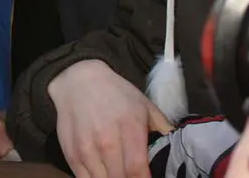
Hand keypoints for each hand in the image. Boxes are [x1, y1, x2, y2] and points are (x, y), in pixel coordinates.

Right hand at [48, 60, 173, 177]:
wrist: (78, 81)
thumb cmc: (117, 94)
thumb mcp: (145, 107)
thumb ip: (163, 131)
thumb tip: (178, 154)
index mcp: (129, 128)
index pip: (137, 170)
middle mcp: (106, 140)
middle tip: (134, 177)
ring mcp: (86, 148)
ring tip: (119, 173)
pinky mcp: (70, 152)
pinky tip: (104, 173)